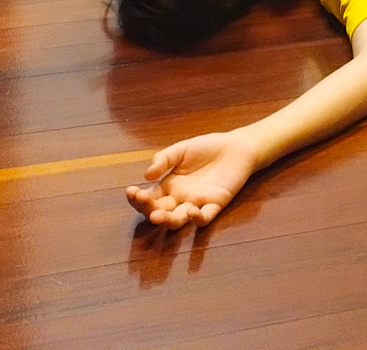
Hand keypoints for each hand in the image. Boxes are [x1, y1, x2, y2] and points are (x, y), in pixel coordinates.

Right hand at [127, 130, 259, 229]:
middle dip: (148, 209)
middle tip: (143, 201)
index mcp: (169, 186)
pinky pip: (206, 218)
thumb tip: (146, 175)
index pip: (149, 198)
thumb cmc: (207, 148)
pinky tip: (191, 212)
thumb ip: (164, 159)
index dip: (137, 198)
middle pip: (160, 212)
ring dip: (167, 220)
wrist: (237, 146)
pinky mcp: (216, 204)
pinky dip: (198, 218)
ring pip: (178, 220)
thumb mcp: (182, 149)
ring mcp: (197, 203)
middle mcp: (180, 199)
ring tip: (157, 216)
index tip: (130, 191)